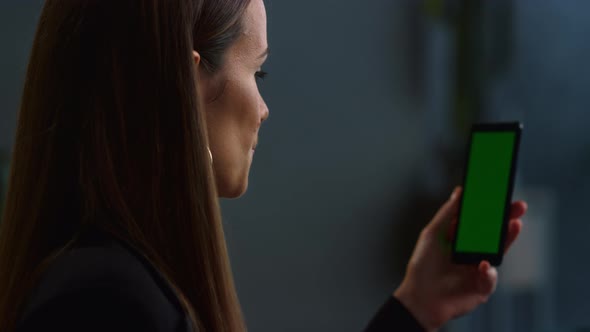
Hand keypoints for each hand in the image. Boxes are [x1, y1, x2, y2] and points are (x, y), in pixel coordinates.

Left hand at [393, 187, 526, 331]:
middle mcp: (473, 252)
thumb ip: (447, 214)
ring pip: (498, 252)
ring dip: (508, 239)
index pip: (481, 220)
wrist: (419, 298)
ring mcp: (479, 269)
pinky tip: (483, 265)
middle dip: (508, 219)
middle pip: (495, 234)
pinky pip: (490, 277)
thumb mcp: (433, 234)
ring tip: (514, 224)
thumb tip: (460, 191)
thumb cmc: (423, 266)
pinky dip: (488, 271)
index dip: (492, 208)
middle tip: (519, 206)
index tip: (502, 193)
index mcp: (461, 239)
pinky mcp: (482, 287)